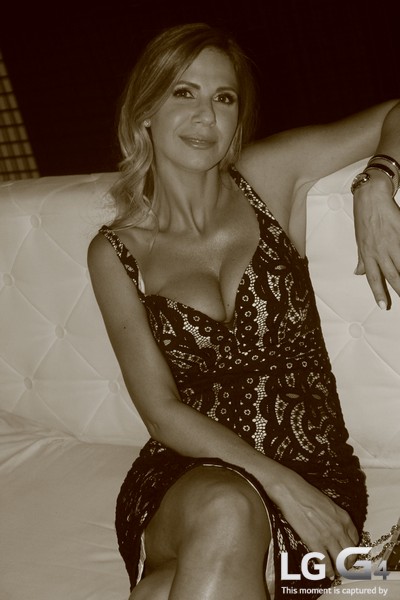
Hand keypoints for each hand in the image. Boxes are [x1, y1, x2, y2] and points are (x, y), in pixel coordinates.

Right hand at [271, 471, 358, 579]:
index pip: (355, 540)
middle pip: (351, 553)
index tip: (347, 553)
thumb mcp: (328, 504)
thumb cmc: (306, 494)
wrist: (291, 491)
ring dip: (339, 569)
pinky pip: (325, 562)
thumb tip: (333, 529)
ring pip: (340, 561)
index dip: (352, 549)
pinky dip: (327, 571)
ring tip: (335, 573)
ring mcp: (328, 536)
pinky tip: (325, 573)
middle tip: (343, 567)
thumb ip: (334, 518)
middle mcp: (339, 528)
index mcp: (344, 517)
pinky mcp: (315, 542)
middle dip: (348, 563)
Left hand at [353, 172, 399, 308]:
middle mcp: (379, 250)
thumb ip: (361, 258)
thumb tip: (357, 273)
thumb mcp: (359, 240)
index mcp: (367, 253)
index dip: (378, 293)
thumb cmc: (364, 217)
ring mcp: (392, 241)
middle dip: (399, 290)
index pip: (373, 277)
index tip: (383, 306)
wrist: (371, 195)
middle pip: (391, 275)